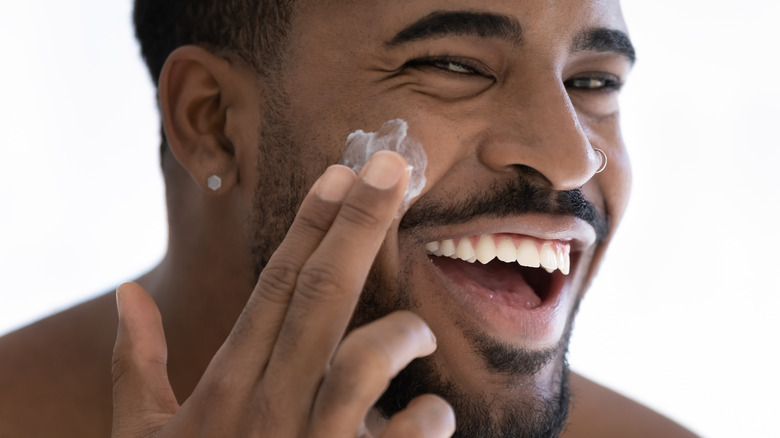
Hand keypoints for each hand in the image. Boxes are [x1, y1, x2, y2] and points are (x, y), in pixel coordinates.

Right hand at [111, 151, 455, 436]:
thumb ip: (137, 363)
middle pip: (319, 295)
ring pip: (362, 361)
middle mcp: (266, 409)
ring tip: (416, 333)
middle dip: (358, 225)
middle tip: (391, 166)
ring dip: (402, 334)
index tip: (340, 173)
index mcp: (224, 389)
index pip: (273, 287)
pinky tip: (431, 416)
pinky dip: (429, 418)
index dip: (309, 226)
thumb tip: (127, 294)